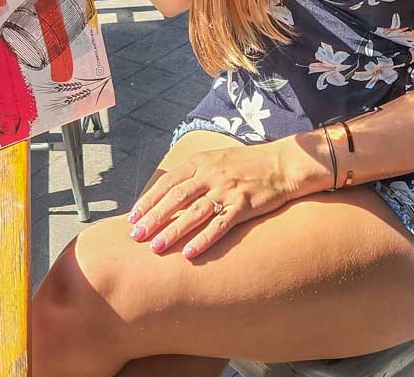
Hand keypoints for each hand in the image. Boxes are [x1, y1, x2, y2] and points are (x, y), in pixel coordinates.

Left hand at [127, 141, 298, 258]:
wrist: (281, 164)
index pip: (168, 182)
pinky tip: (189, 253)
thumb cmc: (244, 165)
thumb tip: (167, 194)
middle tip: (135, 235)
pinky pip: (219, 225)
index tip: (132, 217)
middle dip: (154, 217)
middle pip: (176, 197)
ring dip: (173, 231)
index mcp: (201, 162)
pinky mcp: (243, 205)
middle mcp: (211, 174)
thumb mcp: (215, 160)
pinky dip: (203, 240)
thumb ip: (193, 174)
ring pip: (194, 213)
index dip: (149, 200)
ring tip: (155, 248)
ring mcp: (226, 190)